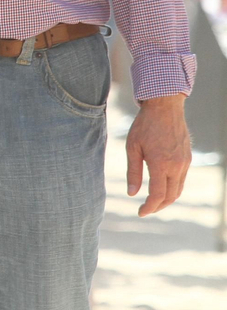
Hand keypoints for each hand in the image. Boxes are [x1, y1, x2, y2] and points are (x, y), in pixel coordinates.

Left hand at [126, 94, 190, 216]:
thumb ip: (133, 172)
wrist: (165, 108)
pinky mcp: (188, 158)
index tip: (140, 212)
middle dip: (158, 206)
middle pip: (170, 196)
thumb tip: (131, 193)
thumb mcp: (132, 147)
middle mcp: (176, 166)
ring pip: (178, 189)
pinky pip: (182, 179)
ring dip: (167, 199)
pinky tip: (162, 186)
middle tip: (145, 209)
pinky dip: (173, 188)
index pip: (157, 195)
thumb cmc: (144, 125)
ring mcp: (185, 163)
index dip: (149, 207)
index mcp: (161, 164)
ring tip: (153, 201)